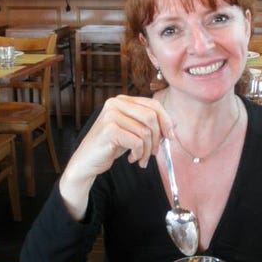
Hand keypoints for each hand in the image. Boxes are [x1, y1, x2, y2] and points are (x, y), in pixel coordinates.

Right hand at [59, 95, 172, 219]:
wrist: (87, 161)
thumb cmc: (111, 145)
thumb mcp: (132, 131)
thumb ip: (148, 124)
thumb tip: (174, 124)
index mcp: (123, 100)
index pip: (153, 104)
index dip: (166, 120)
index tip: (171, 136)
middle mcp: (115, 103)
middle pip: (151, 117)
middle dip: (158, 137)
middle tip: (154, 152)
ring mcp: (111, 115)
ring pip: (145, 132)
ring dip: (147, 150)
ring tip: (141, 158)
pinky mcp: (109, 130)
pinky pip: (137, 142)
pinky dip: (139, 154)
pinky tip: (132, 158)